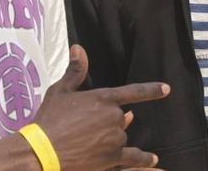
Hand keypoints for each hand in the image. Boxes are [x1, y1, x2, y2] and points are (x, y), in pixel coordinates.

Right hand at [32, 44, 169, 169]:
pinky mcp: (112, 157)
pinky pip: (134, 158)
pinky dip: (145, 159)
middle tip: (87, 129)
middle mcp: (114, 117)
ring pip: (122, 136)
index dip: (151, 90)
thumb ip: (75, 71)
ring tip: (88, 142)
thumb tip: (79, 48)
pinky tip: (153, 159)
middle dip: (109, 122)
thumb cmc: (49, 120)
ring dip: (111, 139)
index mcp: (104, 98)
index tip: (167, 89)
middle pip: (122, 118)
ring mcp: (115, 138)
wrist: (41, 151)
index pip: (133, 92)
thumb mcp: (60, 91)